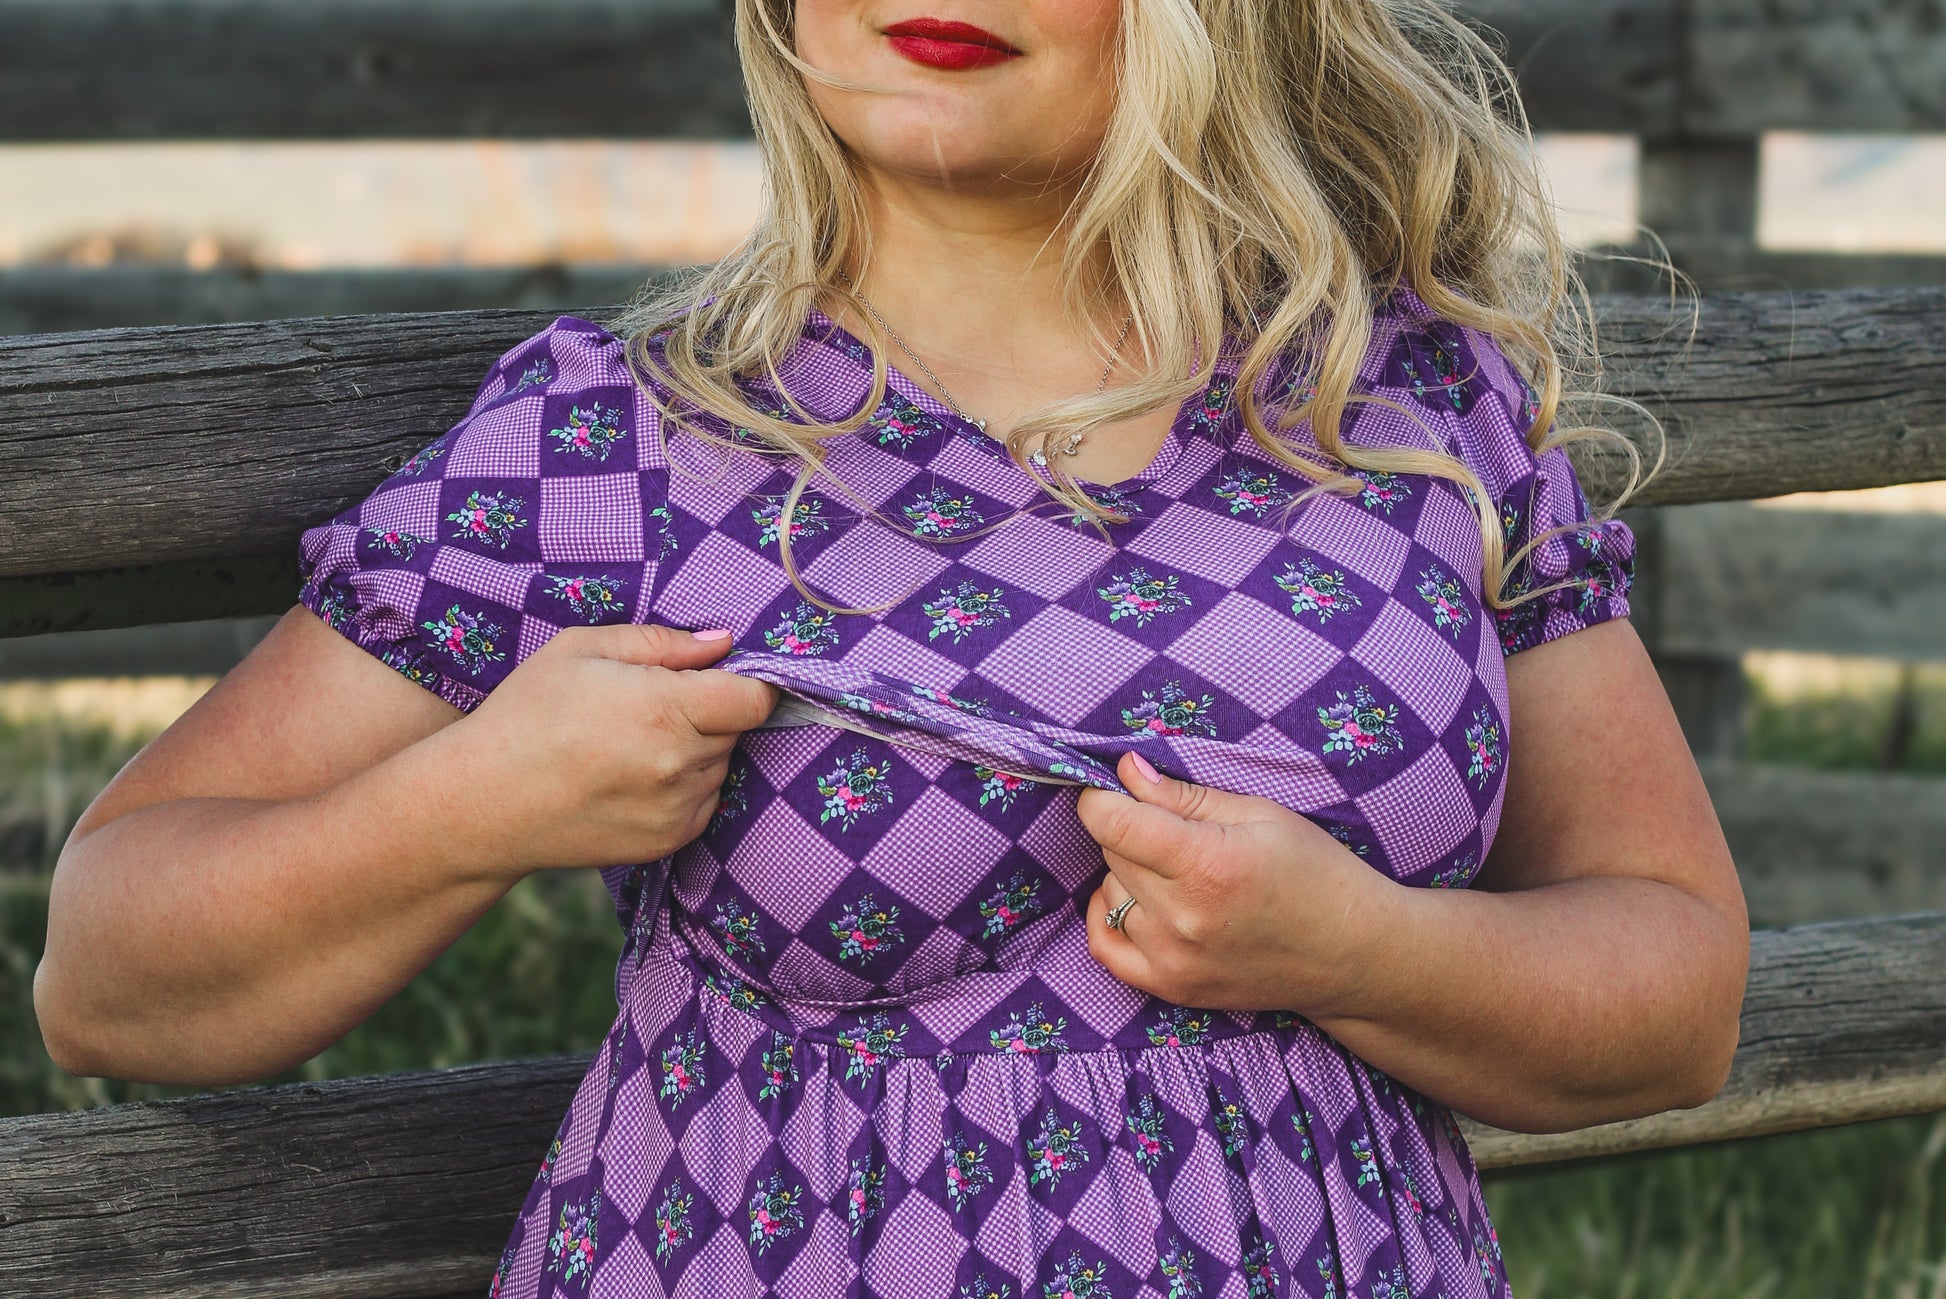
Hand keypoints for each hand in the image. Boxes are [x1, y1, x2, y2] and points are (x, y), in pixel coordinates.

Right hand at [450, 624, 777, 877]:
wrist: (483, 802)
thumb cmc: (526, 714)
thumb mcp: (583, 650)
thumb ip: (663, 642)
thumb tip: (723, 643)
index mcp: (667, 709)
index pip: (756, 699)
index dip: (747, 681)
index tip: (718, 675)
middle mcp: (681, 765)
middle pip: (736, 728)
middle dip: (710, 711)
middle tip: (652, 704)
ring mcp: (677, 809)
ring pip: (720, 765)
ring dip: (697, 749)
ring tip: (632, 742)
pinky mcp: (669, 842)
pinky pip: (703, 801)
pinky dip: (684, 786)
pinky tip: (632, 775)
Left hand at [1075, 751, 1399, 1018]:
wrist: (1352, 954)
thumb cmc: (1315, 873)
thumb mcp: (1260, 814)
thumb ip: (1184, 794)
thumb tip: (1123, 770)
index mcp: (1207, 864)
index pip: (1111, 822)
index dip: (1102, 796)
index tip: (1116, 787)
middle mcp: (1183, 918)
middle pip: (1112, 852)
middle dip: (1131, 829)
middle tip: (1175, 829)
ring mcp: (1174, 960)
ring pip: (1111, 892)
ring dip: (1131, 874)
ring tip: (1181, 873)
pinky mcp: (1173, 988)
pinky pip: (1105, 947)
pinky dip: (1109, 916)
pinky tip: (1136, 901)